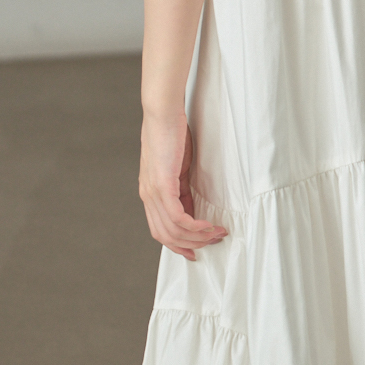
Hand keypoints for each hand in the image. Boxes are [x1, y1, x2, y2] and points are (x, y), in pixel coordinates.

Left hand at [140, 111, 228, 260]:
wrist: (162, 113)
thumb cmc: (172, 134)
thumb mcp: (179, 168)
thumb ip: (182, 189)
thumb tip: (193, 208)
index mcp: (149, 193)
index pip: (160, 230)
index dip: (178, 245)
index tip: (197, 250)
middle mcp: (147, 196)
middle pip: (165, 236)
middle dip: (192, 245)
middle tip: (215, 241)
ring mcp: (152, 192)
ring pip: (172, 230)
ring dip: (198, 237)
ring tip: (218, 233)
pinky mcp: (162, 185)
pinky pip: (178, 217)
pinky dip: (195, 226)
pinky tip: (208, 225)